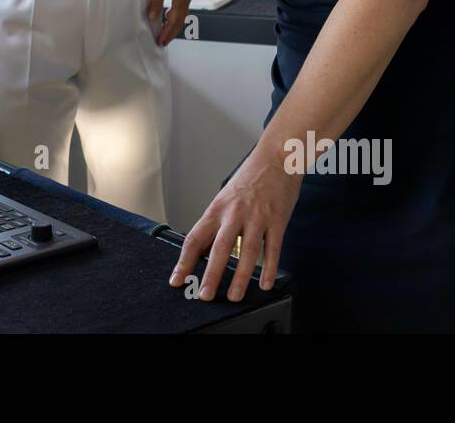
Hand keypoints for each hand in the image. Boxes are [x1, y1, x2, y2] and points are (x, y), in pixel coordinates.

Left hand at [146, 0, 196, 45]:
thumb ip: (157, 2)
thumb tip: (153, 16)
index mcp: (181, 1)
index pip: (174, 23)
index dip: (167, 33)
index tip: (161, 42)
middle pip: (180, 21)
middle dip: (171, 32)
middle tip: (163, 40)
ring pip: (181, 14)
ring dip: (173, 23)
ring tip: (165, 29)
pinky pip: (181, 6)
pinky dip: (175, 13)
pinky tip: (169, 11)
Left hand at [169, 142, 300, 300]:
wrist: (276, 157)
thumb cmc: (249, 178)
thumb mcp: (225, 197)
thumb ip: (216, 223)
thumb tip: (203, 250)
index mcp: (217, 208)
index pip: (195, 238)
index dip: (184, 261)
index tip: (176, 279)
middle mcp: (235, 213)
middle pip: (220, 248)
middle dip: (211, 274)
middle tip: (204, 295)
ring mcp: (257, 217)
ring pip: (247, 251)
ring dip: (240, 277)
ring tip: (234, 296)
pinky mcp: (278, 220)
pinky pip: (273, 248)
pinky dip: (269, 268)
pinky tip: (265, 283)